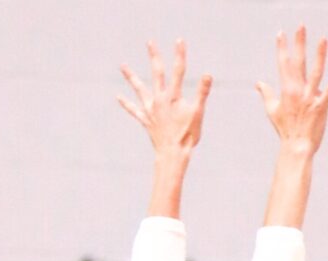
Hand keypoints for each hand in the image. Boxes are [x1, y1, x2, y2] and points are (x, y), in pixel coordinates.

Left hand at [118, 39, 211, 156]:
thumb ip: (202, 93)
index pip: (178, 71)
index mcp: (173, 96)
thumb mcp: (198, 113)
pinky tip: (118, 97)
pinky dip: (127, 104)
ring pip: (139, 89)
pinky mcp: (146, 120)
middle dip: (154, 57)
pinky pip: (135, 110)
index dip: (179, 55)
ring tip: (123, 66)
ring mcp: (151, 109)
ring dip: (131, 77)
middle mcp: (159, 99)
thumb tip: (208, 75)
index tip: (179, 41)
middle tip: (150, 43)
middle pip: (156, 74)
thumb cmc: (187, 135)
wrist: (173, 153)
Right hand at [256, 27, 327, 157]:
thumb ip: (266, 93)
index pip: (283, 64)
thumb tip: (259, 83)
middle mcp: (297, 91)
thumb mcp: (272, 110)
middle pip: (298, 62)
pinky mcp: (321, 106)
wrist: (296, 147)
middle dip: (299, 43)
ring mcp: (310, 98)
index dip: (282, 48)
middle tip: (301, 26)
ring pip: (316, 72)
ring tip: (323, 39)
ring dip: (319, 54)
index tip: (281, 33)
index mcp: (286, 90)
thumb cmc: (285, 130)